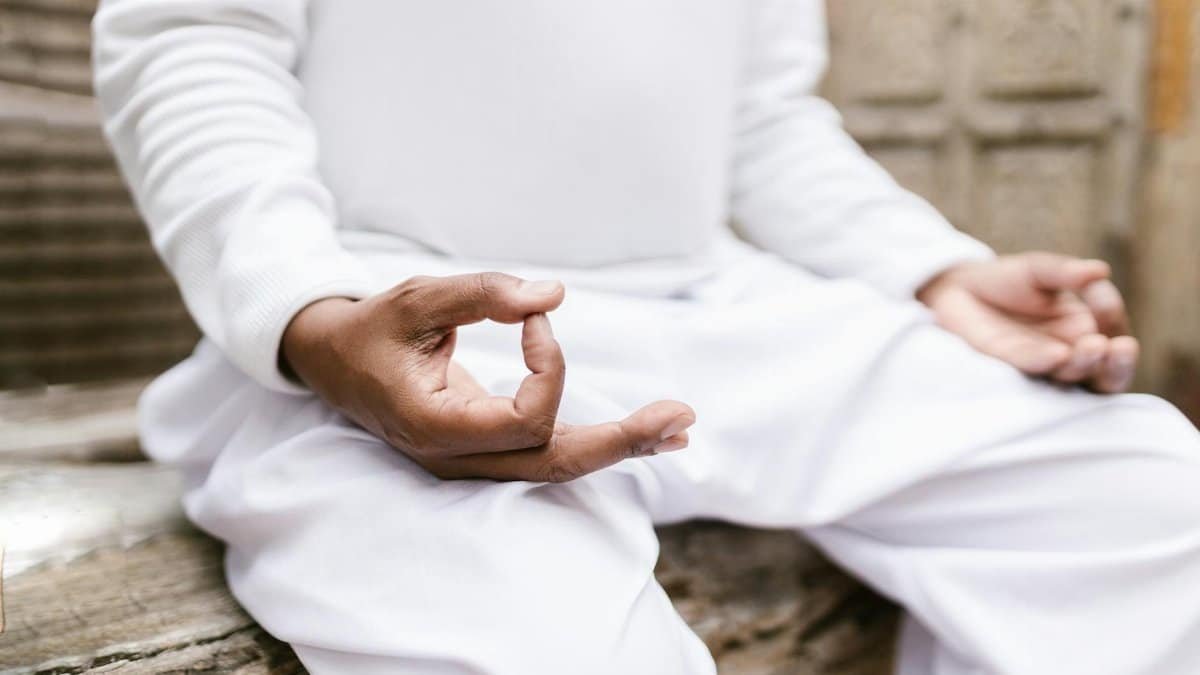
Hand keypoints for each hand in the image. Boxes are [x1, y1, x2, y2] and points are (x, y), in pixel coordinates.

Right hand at [281, 272, 693, 481]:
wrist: (335, 362)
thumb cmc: (374, 329)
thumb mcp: (418, 298)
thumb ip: (483, 294)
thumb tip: (554, 294)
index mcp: (435, 428)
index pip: (523, 421)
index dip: (548, 367)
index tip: (533, 320)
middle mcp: (458, 460)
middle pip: (556, 464)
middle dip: (622, 441)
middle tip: (682, 417)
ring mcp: (473, 463)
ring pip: (558, 466)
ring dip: (622, 446)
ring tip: (680, 429)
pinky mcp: (487, 451)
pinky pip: (549, 454)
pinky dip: (598, 442)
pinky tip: (644, 435)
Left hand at [917, 252, 1137, 392]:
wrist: (956, 290)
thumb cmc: (1005, 281)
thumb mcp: (1039, 270)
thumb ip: (1066, 272)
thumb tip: (1100, 270)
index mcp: (1084, 329)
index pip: (1114, 334)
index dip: (1114, 322)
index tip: (1105, 307)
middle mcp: (1068, 352)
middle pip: (1105, 371)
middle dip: (1116, 363)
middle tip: (1115, 346)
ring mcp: (1039, 363)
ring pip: (1072, 376)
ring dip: (1085, 364)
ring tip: (1092, 346)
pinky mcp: (1006, 366)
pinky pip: (1030, 367)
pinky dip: (1045, 361)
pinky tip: (1056, 354)